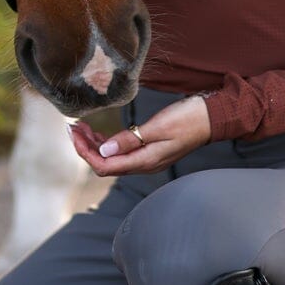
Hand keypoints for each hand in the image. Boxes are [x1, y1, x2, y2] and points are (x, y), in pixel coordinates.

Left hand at [69, 94, 211, 176]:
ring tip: (81, 127)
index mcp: (144, 161)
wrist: (212, 118)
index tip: (74, 134)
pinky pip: (122, 152)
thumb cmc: (188, 119)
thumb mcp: (158, 126)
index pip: (105, 166)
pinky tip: (100, 132)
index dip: (85, 152)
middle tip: (72, 127)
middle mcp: (143, 164)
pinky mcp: (149, 150)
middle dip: (86, 148)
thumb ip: (130, 140)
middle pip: (105, 164)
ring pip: (112, 159)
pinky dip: (107, 143)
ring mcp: (146, 159)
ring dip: (95, 145)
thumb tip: (104, 152)